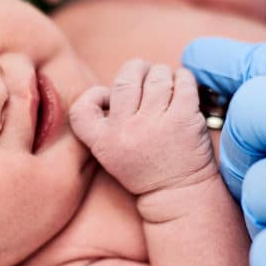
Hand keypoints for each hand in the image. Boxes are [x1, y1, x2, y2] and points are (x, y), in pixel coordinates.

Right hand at [70, 59, 214, 194]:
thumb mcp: (111, 153)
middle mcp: (127, 131)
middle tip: (145, 78)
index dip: (94, 94)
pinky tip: (182, 88)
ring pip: (157, 75)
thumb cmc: (145, 168)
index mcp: (104, 142)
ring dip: (163, 75)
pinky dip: (183, 78)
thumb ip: (106, 121)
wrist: (178, 194)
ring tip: (167, 87)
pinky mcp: (184, 118)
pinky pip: (183, 81)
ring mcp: (156, 123)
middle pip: (126, 78)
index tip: (109, 99)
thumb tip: (113, 85)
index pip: (81, 107)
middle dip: (136, 71)